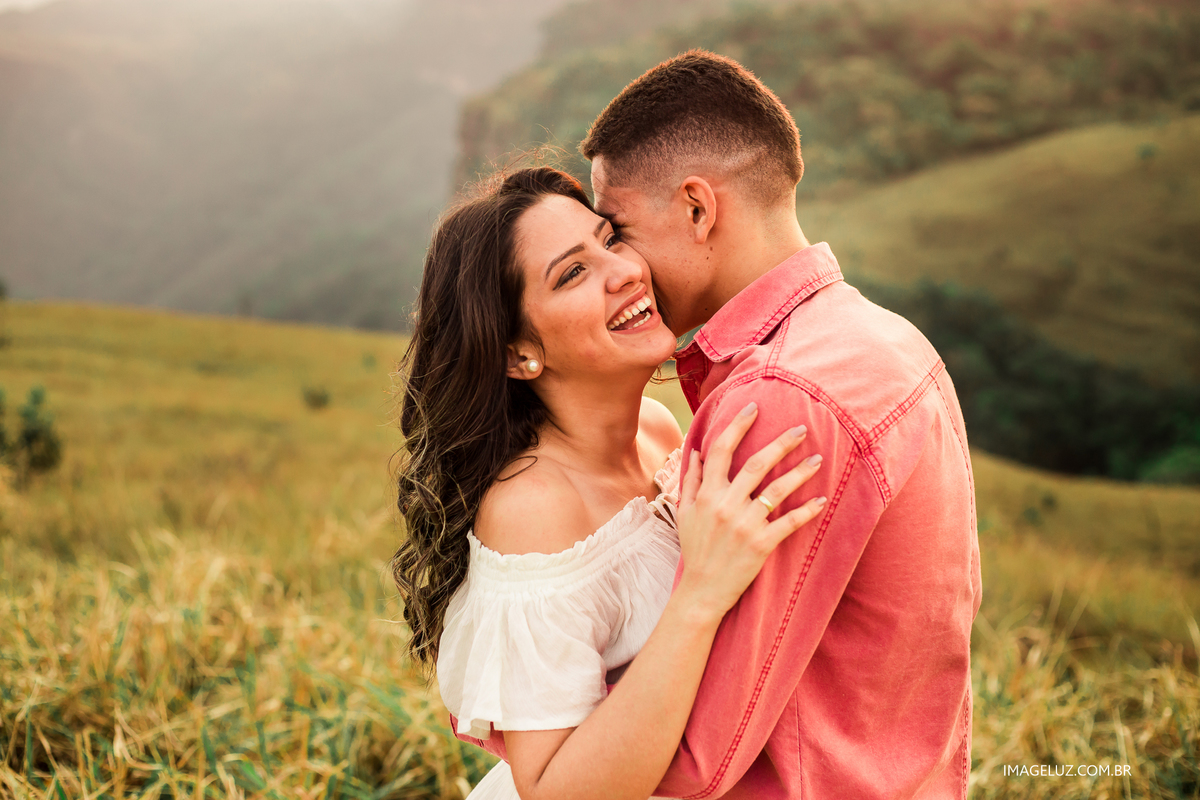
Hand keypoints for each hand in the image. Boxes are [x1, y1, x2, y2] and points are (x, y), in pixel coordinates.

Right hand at [674, 402, 825, 622]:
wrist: (702, 591)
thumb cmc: (695, 549)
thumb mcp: (686, 512)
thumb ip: (693, 480)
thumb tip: (696, 450)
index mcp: (707, 494)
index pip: (722, 451)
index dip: (737, 426)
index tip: (754, 408)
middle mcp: (726, 505)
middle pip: (757, 464)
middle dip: (781, 443)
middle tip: (801, 428)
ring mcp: (744, 525)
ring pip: (777, 490)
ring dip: (800, 472)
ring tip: (818, 458)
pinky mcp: (761, 544)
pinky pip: (789, 522)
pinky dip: (807, 510)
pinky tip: (821, 500)